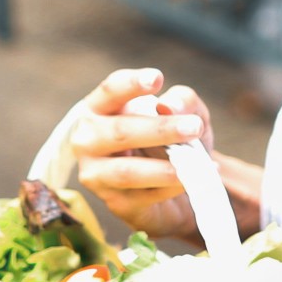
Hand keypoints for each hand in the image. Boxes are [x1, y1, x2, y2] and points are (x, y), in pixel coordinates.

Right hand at [70, 68, 215, 240]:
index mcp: (99, 109)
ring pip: (127, 170)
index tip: (157, 78)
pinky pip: (144, 195)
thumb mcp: (185, 115)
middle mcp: (88, 140)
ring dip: (163, 167)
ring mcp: (96, 174)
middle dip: (159, 130)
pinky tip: (192, 180)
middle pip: (120, 131)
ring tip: (192, 162)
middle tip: (194, 127)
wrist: (173, 191)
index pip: (110, 91)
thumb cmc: (171, 142)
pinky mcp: (114, 203)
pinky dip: (171, 187)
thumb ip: (183, 101)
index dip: (131, 84)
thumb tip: (170, 105)